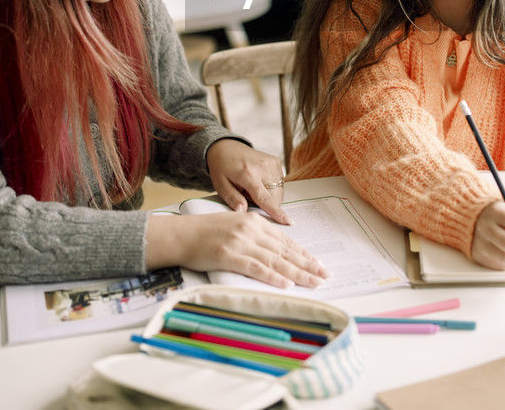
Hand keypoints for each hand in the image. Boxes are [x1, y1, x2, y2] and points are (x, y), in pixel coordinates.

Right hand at [146, 211, 327, 288]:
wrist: (180, 234)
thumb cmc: (205, 232)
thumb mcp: (235, 225)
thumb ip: (255, 234)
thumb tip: (276, 250)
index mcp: (254, 221)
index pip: (285, 240)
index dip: (304, 253)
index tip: (318, 264)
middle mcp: (251, 229)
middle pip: (285, 250)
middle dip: (307, 265)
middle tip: (324, 276)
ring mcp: (240, 242)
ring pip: (276, 260)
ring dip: (297, 273)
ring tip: (313, 282)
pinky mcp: (229, 255)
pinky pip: (256, 268)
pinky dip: (273, 276)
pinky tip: (286, 284)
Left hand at [206, 138, 289, 224]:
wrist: (226, 148)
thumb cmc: (222, 168)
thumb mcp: (221, 186)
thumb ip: (232, 199)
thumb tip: (243, 211)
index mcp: (248, 174)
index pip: (264, 197)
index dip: (276, 211)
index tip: (288, 222)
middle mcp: (263, 167)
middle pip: (275, 197)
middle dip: (265, 203)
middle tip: (247, 195)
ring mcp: (272, 163)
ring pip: (279, 192)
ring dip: (268, 195)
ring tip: (252, 187)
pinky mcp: (276, 161)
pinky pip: (280, 184)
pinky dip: (271, 188)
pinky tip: (259, 182)